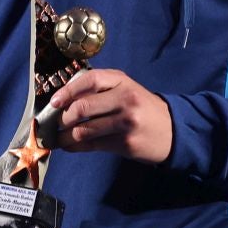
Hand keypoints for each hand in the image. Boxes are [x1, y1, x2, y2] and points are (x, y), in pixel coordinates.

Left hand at [44, 67, 173, 162]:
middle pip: (82, 108)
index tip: (54, 102)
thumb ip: (100, 90)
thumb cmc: (142, 108)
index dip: (67, 91)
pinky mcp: (126, 143)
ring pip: (84, 130)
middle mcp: (125, 99)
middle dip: (63, 118)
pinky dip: (75, 147)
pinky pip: (92, 145)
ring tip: (58, 138)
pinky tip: (69, 146)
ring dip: (65, 136)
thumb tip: (63, 101)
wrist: (173, 130)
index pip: (89, 80)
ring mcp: (126, 122)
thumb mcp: (126, 89)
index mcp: (122, 81)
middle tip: (55, 123)